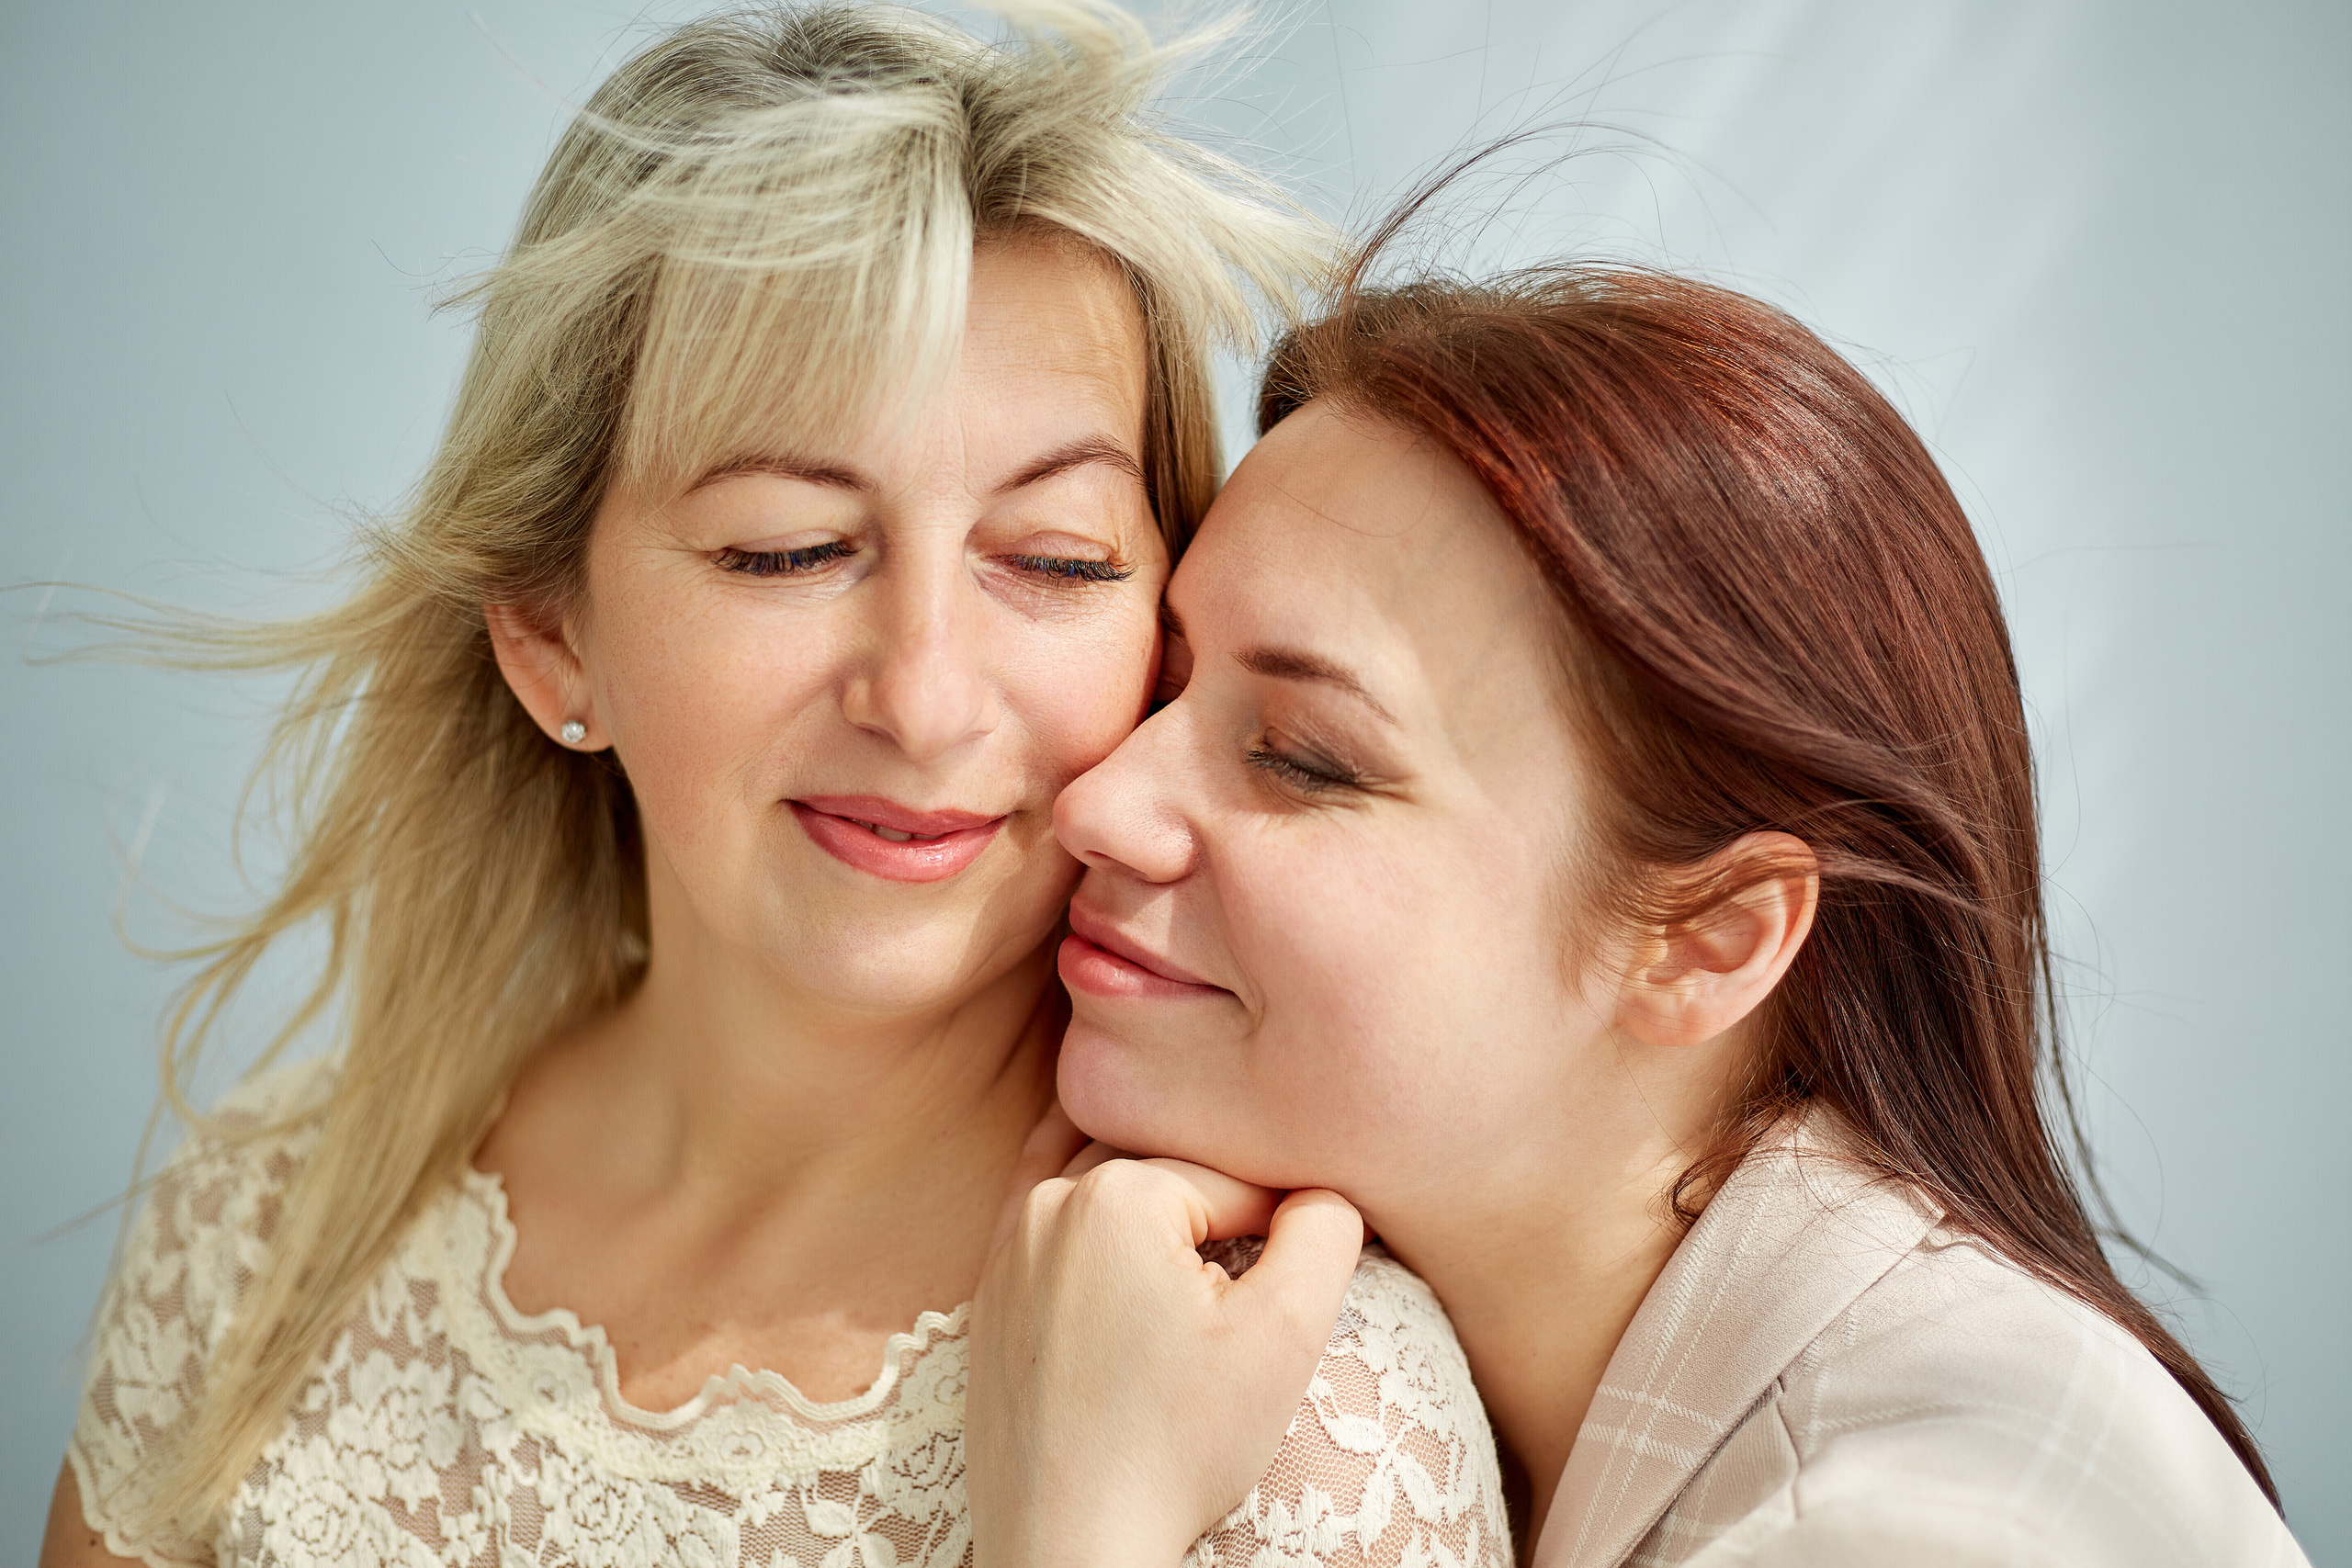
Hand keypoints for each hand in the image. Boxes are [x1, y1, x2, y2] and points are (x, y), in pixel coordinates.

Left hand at [966, 1107, 1365, 1567]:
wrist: (1072, 1545)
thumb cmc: (1175, 1446)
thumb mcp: (1286, 1334)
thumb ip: (1326, 1231)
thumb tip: (1324, 1191)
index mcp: (1116, 1192)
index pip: (1239, 1180)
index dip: (1284, 1230)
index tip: (1290, 1292)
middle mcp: (1050, 1203)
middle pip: (1170, 1175)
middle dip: (1219, 1212)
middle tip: (1249, 1283)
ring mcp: (1009, 1249)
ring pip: (1107, 1187)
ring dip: (1157, 1203)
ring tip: (1199, 1253)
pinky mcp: (991, 1297)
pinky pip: (1048, 1223)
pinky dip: (1090, 1214)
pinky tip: (1119, 1224)